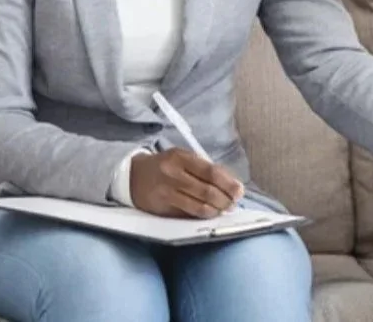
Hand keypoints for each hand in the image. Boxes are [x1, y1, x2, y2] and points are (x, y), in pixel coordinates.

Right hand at [129, 149, 244, 218]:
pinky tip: (210, 213)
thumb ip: (203, 168)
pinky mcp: (162, 208)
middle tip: (233, 203)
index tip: (239, 191)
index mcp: (180, 157)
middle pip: (207, 191)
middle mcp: (172, 174)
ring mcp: (166, 193)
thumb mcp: (181, 158)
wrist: (133, 176)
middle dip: (225, 199)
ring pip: (199, 206)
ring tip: (224, 209)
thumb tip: (230, 184)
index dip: (228, 183)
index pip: (211, 171)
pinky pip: (188, 214)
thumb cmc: (164, 166)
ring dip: (216, 210)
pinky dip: (203, 215)